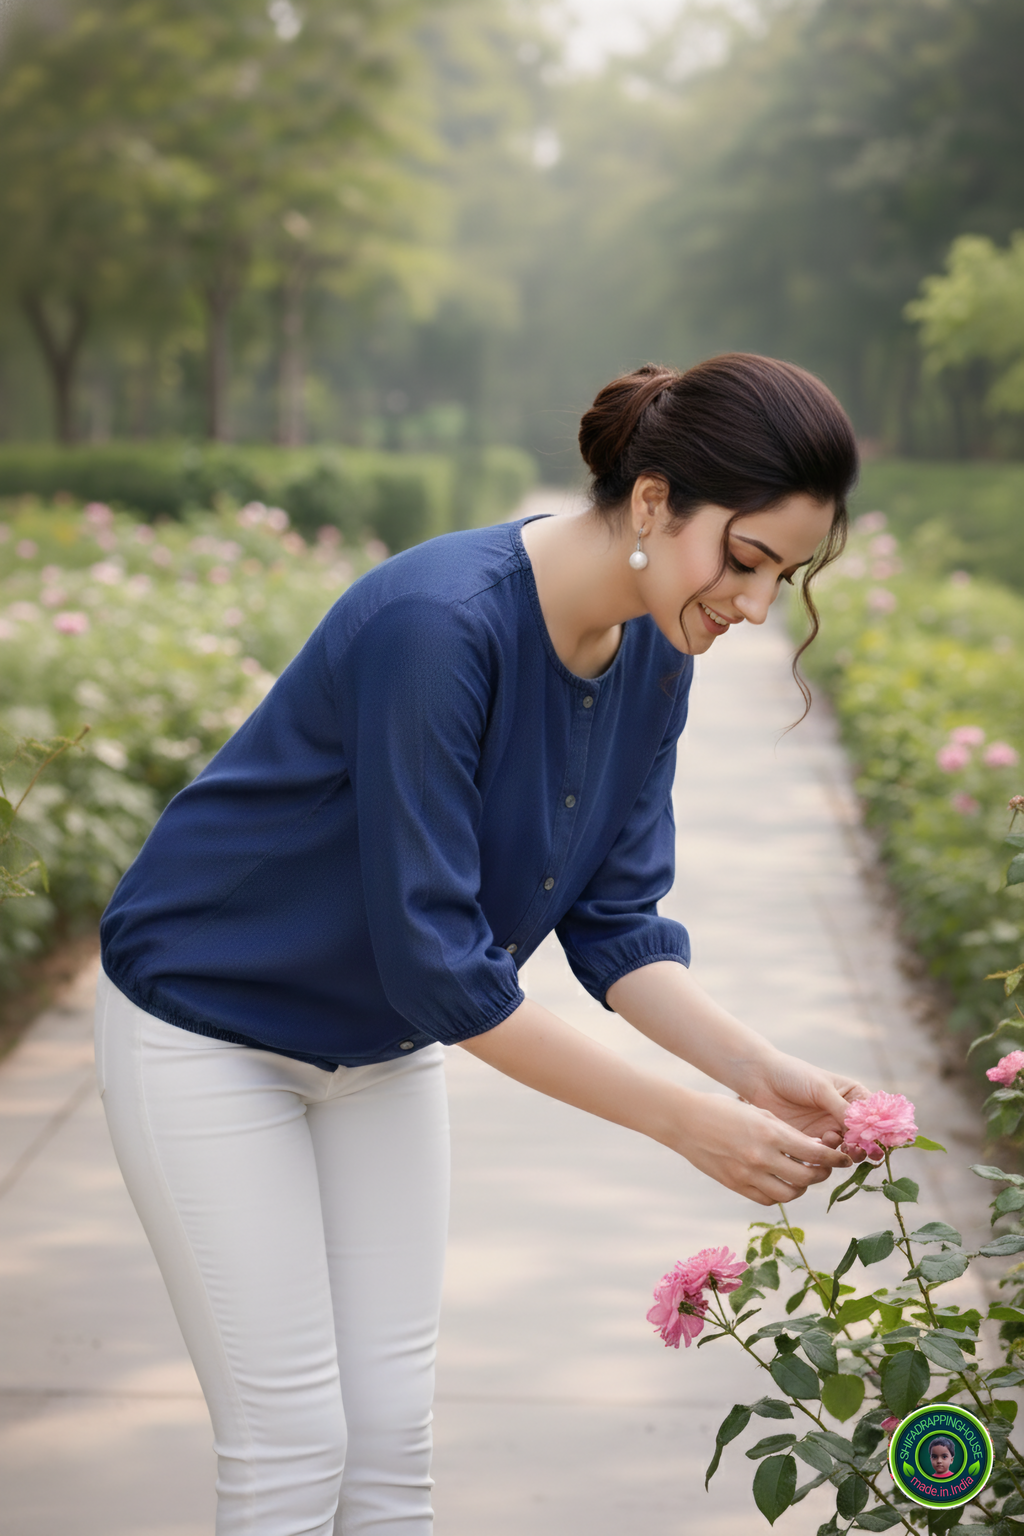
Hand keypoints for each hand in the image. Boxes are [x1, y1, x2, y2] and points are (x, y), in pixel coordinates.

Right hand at [669, 1092, 853, 1205]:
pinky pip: (767, 1200)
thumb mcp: (759, 1113)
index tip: (843, 1158)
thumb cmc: (724, 1109)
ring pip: (789, 1194)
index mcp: (770, 1133)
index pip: (815, 1153)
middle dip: (820, 1174)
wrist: (686, 1121)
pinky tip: (779, 1182)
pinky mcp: (736, 1186)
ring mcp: (747, 1175)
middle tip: (822, 1168)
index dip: (835, 1158)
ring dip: (800, 1187)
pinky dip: (779, 1194)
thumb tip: (812, 1149)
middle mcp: (761, 1157)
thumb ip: (786, 1133)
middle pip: (806, 1178)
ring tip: (801, 1176)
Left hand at [735, 1052, 872, 1157]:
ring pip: (846, 1149)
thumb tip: (866, 1128)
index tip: (879, 1139)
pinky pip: (826, 1155)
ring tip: (833, 1140)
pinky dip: (826, 1154)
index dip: (879, 1129)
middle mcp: (844, 1115)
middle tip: (857, 1148)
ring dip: (845, 1150)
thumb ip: (843, 1109)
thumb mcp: (821, 1089)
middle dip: (864, 1145)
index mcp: (852, 1096)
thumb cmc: (793, 1075)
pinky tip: (819, 1142)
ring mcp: (828, 1129)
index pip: (874, 1116)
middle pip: (864, 1137)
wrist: (761, 1079)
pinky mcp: (812, 1141)